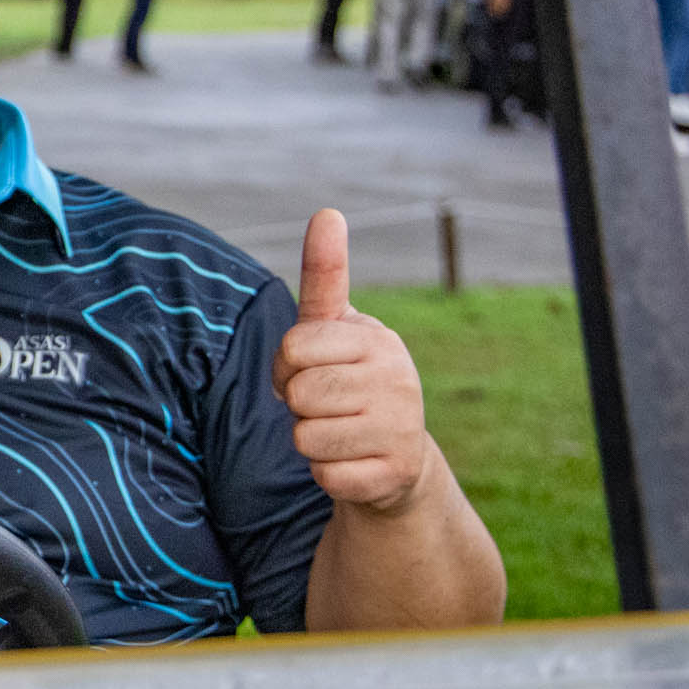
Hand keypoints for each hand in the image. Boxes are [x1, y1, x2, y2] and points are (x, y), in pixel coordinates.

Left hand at [272, 211, 434, 513]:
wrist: (393, 458)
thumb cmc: (348, 381)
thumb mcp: (333, 329)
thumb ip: (324, 275)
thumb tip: (327, 212)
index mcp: (378, 338)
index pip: (293, 346)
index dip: (286, 365)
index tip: (307, 369)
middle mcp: (399, 378)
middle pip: (299, 393)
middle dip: (298, 405)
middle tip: (325, 407)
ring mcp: (402, 427)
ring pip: (307, 437)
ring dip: (310, 441)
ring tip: (340, 433)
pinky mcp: (395, 476)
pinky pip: (325, 475)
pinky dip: (327, 474)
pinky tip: (353, 463)